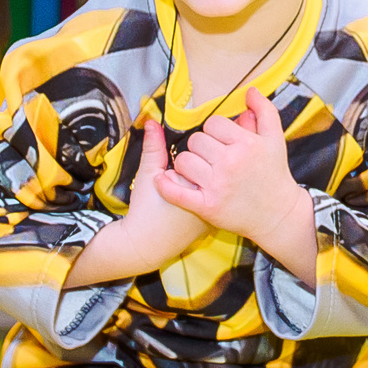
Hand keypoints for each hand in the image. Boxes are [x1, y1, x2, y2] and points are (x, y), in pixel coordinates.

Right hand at [123, 118, 211, 266]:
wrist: (150, 245)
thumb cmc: (146, 210)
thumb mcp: (148, 176)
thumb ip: (153, 149)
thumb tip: (152, 122)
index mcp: (199, 180)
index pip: (208, 149)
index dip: (194, 150)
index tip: (182, 160)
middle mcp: (214, 193)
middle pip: (218, 160)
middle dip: (207, 159)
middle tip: (188, 173)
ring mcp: (217, 205)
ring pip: (221, 175)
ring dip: (214, 171)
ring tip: (193, 182)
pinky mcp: (216, 215)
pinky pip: (221, 190)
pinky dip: (215, 186)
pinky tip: (202, 191)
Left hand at [157, 88, 315, 279]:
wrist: (278, 216)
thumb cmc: (275, 175)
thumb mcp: (275, 140)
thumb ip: (265, 111)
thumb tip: (250, 90)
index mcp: (246, 144)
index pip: (212, 123)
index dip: (214, 130)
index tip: (220, 141)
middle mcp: (230, 163)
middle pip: (195, 141)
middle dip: (200, 147)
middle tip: (210, 157)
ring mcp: (217, 186)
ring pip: (183, 161)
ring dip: (186, 164)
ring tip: (197, 170)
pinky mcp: (207, 207)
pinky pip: (177, 192)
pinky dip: (166, 185)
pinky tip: (162, 179)